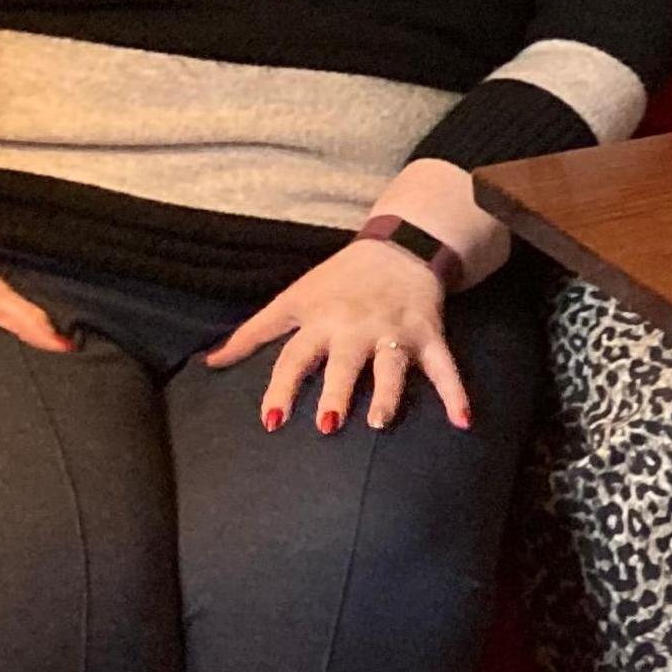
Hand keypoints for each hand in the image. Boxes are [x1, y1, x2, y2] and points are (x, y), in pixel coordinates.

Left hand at [207, 239, 471, 434]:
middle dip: (337, 390)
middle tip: (328, 424)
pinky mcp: (429, 334)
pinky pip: (445, 366)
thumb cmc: (338, 280)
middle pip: (345, 362)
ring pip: (392, 366)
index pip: (296, 357)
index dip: (282, 388)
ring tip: (380, 422)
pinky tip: (462, 421)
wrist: (399, 247)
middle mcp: (357, 328)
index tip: (272, 420)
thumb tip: (209, 362)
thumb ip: (253, 333)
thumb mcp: (293, 300)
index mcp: (321, 321)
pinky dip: (456, 392)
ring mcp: (395, 332)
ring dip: (388, 394)